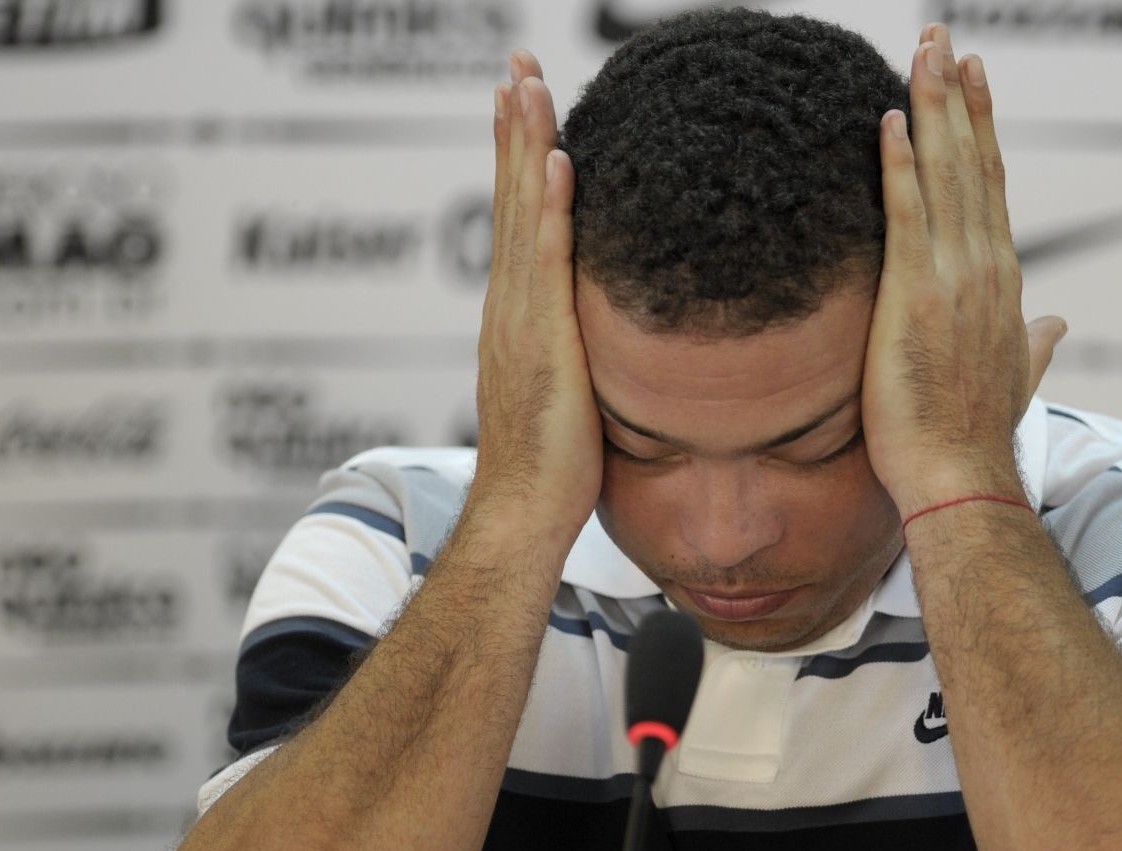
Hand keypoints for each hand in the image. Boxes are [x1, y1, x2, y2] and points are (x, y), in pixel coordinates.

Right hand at [467, 50, 600, 543]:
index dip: (519, 156)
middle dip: (513, 126)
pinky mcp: (540, 340)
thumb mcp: (576, 393)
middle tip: (516, 64)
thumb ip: (585, 352)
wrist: (525, 515)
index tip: (523, 101)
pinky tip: (557, 161)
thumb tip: (613, 337)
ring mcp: (518, 319)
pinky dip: (547, 209)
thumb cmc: (556, 472)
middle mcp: (508, 305)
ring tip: (526, 82)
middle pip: (509, 197)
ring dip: (523, 144)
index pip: (517, 217)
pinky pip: (545, 262)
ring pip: (518, 213)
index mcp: (517, 314)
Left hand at [862, 25, 1066, 518]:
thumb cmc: (977, 437)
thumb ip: (1036, 344)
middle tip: (943, 38)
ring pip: (946, 173)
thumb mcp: (1015, 379)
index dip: (982, 129)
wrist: (962, 477)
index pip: (991, 188)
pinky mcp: (916, 295)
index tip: (972, 81)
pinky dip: (901, 164)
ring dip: (932, 107)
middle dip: (958, 96)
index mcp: (1003, 281)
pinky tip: (889, 122)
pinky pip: (907, 215)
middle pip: (972, 162)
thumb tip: (1056, 326)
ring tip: (922, 52)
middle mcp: (986, 268)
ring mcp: (954, 278)